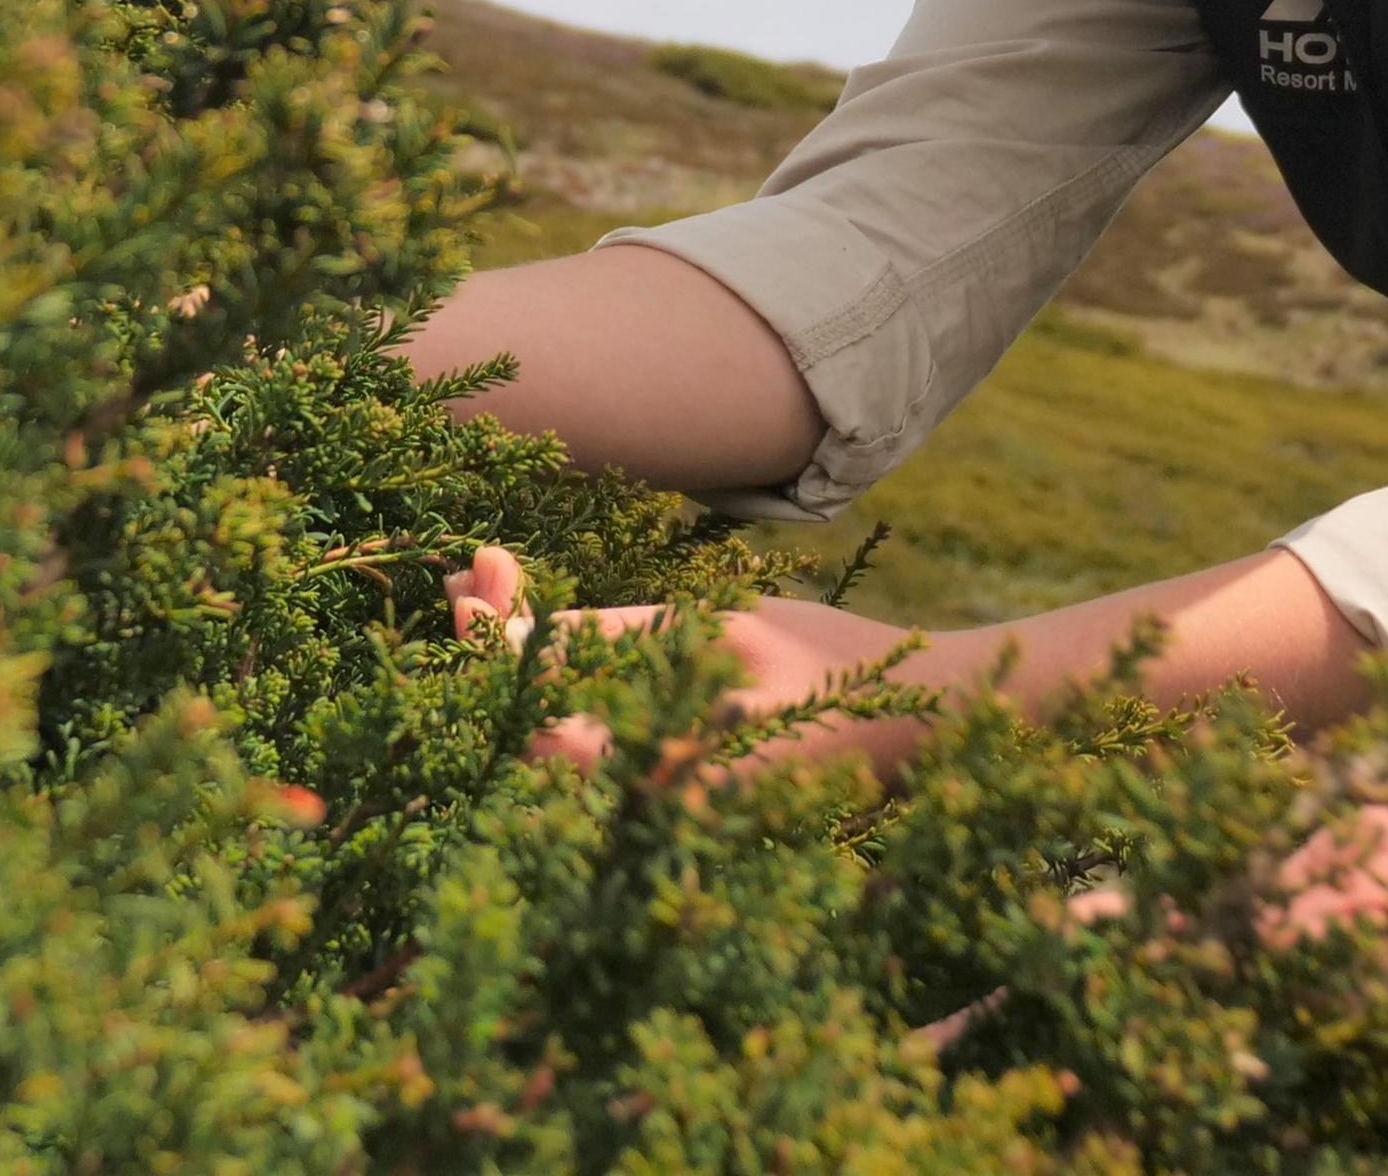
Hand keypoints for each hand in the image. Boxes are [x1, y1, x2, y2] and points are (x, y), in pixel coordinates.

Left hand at [445, 550, 955, 773]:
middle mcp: (647, 814)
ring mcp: (660, 816)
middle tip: (468, 571)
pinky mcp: (671, 803)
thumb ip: (610, 639)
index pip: (532, 715)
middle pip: (525, 736)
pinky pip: (586, 756)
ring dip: (513, 669)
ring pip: (547, 750)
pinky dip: (553, 693)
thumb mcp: (718, 633)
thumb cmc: (830, 667)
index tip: (475, 571)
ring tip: (487, 589)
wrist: (919, 723)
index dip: (489, 644)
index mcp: (657, 776)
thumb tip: (502, 626)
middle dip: (488, 648)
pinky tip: (538, 638)